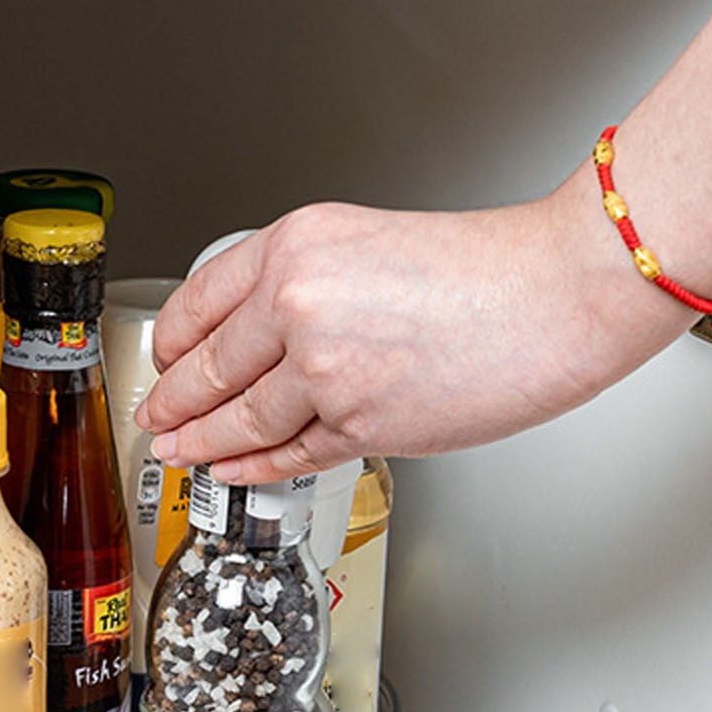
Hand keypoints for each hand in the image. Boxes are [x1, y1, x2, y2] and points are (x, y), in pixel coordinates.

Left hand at [137, 174, 687, 481]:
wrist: (557, 294)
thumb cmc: (485, 269)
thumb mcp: (366, 244)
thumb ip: (303, 285)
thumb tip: (253, 337)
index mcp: (295, 247)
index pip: (200, 302)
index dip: (171, 343)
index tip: (160, 361)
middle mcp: (298, 303)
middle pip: (207, 368)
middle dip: (172, 401)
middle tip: (154, 417)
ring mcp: (323, 369)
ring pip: (238, 419)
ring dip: (199, 441)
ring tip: (178, 450)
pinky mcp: (355, 423)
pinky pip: (285, 454)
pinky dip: (250, 466)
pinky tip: (231, 467)